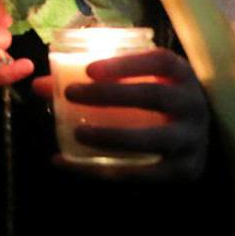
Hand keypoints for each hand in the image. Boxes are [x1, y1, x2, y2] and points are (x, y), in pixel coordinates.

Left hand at [32, 48, 207, 180]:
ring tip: (76, 133)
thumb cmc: (152, 98)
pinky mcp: (186, 171)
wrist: (193, 135)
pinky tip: (71, 163)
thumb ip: (89, 81)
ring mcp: (193, 141)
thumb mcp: (132, 82)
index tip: (89, 70)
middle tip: (71, 94)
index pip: (159, 61)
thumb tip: (40, 86)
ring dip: (112, 137)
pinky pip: (146, 174)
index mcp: (180, 75)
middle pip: (156, 96)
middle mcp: (194, 105)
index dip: (126, 64)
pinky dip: (105, 171)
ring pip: (154, 139)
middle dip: (111, 95)